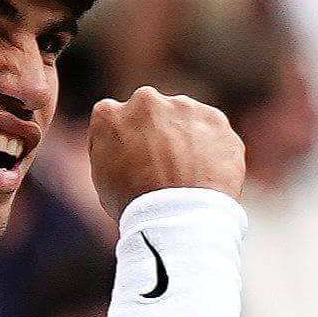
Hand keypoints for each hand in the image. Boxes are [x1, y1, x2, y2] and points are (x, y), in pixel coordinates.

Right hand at [81, 84, 244, 211]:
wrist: (177, 216)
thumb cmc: (134, 205)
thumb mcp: (103, 177)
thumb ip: (111, 147)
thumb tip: (123, 140)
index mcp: (109, 113)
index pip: (117, 118)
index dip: (128, 140)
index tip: (136, 160)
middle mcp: (145, 100)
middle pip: (153, 111)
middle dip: (158, 131)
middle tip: (165, 165)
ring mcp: (183, 107)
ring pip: (185, 118)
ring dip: (186, 137)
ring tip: (188, 174)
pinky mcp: (214, 119)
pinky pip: (213, 131)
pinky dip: (213, 148)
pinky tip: (207, 174)